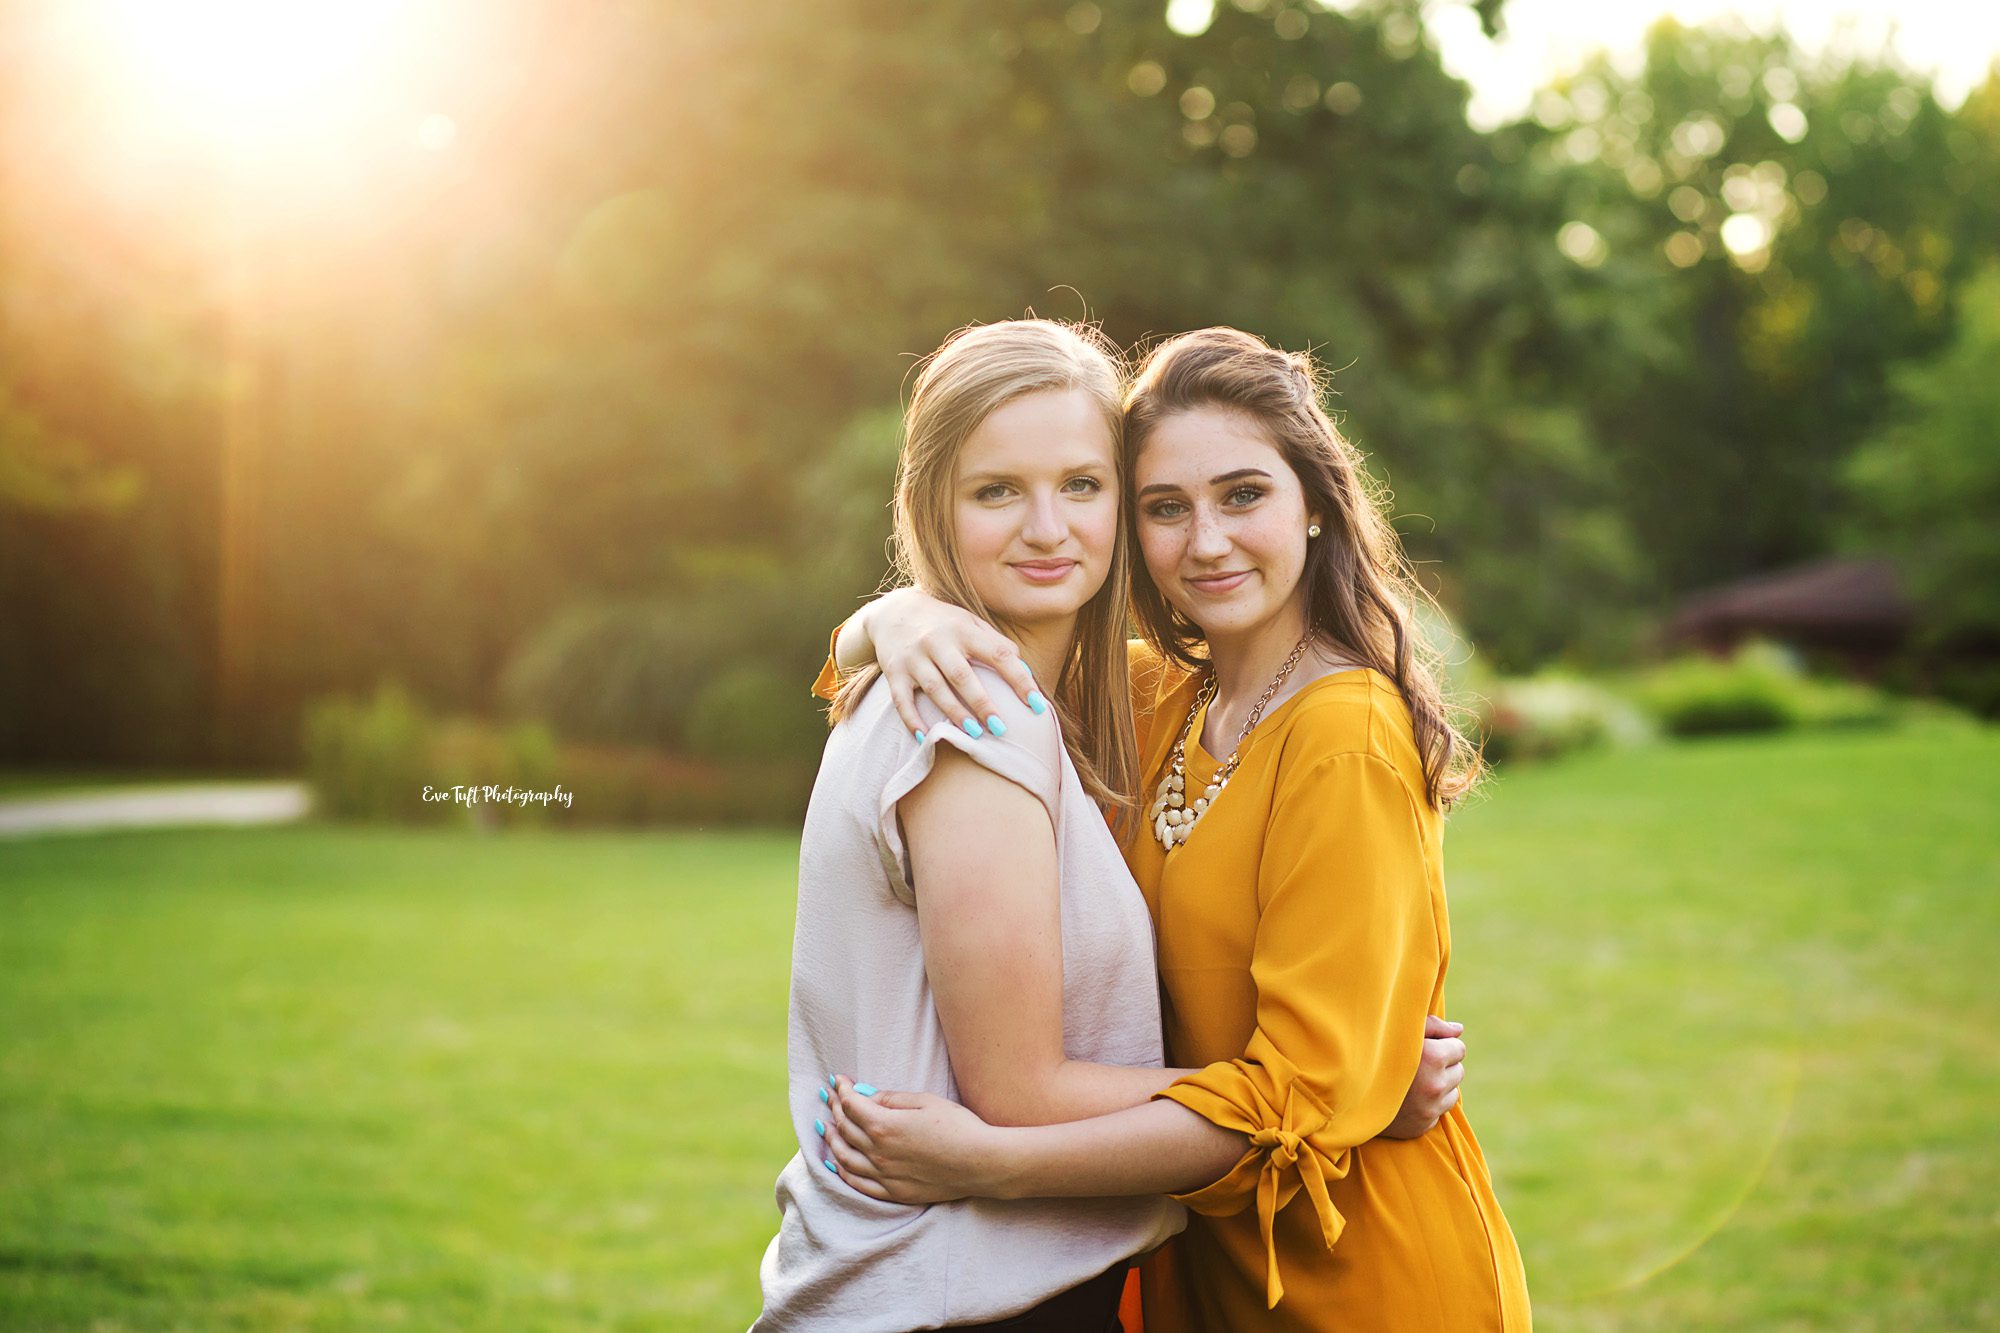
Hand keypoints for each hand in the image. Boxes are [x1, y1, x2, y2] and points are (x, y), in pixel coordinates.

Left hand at [819, 1076, 1006, 1203]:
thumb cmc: (959, 1127)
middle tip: (831, 1097)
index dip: (842, 1090)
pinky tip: (838, 1163)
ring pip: (844, 1157)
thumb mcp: (925, 1101)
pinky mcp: (894, 1193)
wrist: (982, 1163)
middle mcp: (878, 1153)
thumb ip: (891, 1099)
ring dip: (833, 1139)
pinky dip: (842, 1171)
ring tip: (827, 1127)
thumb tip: (868, 1097)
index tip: (838, 1080)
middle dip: (835, 1109)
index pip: (851, 1105)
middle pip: (845, 1128)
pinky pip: (857, 1183)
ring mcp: (884, 1176)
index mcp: (885, 1126)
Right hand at [863, 589, 1042, 737]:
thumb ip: (996, 642)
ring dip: (954, 713)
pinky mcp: (894, 671)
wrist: (894, 611)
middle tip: (1001, 728)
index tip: (1036, 704)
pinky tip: (925, 736)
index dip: (1019, 680)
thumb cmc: (943, 622)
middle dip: (982, 703)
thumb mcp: (970, 622)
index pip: (998, 654)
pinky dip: (912, 719)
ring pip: (935, 688)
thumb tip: (1024, 669)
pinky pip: (902, 699)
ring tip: (974, 734)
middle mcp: (938, 641)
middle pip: (962, 675)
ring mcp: (914, 657)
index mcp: (963, 630)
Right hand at [1380, 1015, 1465, 1139]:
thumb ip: (1433, 1025)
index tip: (1425, 1048)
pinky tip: (1409, 1098)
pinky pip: (1439, 1111)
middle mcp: (1434, 1084)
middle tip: (1417, 1065)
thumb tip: (1459, 1029)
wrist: (1348, 1093)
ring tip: (1413, 1081)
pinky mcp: (1424, 1125)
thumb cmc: (1374, 1053)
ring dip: (1439, 1085)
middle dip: (1443, 1066)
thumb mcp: (1400, 1030)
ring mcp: (1429, 1108)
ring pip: (1452, 1091)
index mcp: (1432, 1057)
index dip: (1443, 1046)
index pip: (1459, 1049)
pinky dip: (1430, 1104)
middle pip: (1458, 1070)